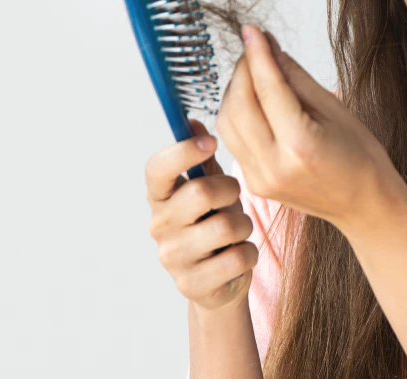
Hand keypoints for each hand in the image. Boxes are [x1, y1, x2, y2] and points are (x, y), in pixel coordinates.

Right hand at [145, 118, 258, 311]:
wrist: (218, 280)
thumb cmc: (214, 221)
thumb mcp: (210, 186)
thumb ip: (202, 158)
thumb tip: (192, 122)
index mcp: (160, 195)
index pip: (158, 168)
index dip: (183, 152)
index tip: (212, 142)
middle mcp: (159, 225)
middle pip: (201, 193)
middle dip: (231, 191)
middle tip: (234, 197)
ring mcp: (172, 257)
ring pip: (226, 226)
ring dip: (244, 225)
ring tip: (237, 230)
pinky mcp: (192, 284)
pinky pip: (238, 257)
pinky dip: (249, 253)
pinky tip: (238, 256)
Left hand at [216, 25, 401, 233]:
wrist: (364, 204)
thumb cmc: (360, 156)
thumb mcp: (334, 108)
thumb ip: (295, 77)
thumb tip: (268, 46)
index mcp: (300, 146)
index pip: (267, 89)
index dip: (257, 55)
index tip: (252, 30)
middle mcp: (273, 165)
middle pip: (238, 105)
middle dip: (242, 70)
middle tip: (256, 49)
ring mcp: (259, 179)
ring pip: (227, 122)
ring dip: (235, 91)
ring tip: (255, 74)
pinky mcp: (253, 183)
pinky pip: (232, 139)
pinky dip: (236, 114)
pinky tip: (253, 101)